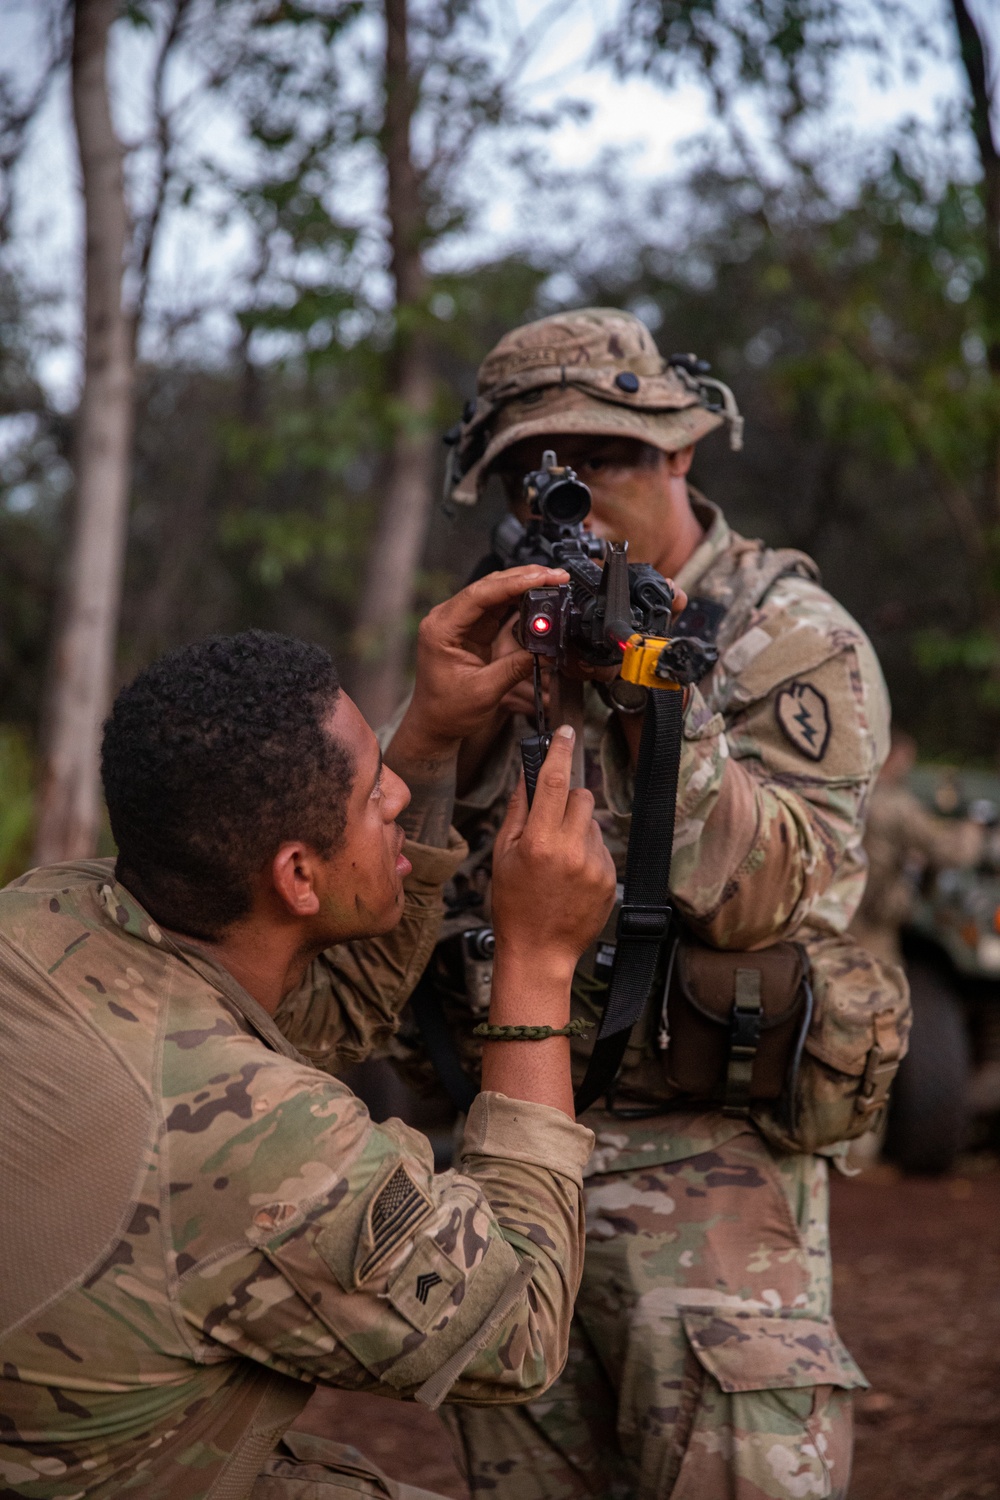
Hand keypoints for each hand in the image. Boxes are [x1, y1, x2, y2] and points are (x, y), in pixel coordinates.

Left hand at [392, 565, 568, 760]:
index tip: (542, 578)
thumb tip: (545, 650)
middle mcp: (447, 619)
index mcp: (441, 629)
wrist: (434, 725)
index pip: (480, 595)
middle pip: (489, 586)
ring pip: (495, 592)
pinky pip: (498, 606)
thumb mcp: (484, 691)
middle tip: (556, 576)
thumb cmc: (446, 711)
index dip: (513, 583)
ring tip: (553, 582)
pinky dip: (520, 600)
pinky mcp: (473, 629)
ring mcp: (461, 622)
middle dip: (524, 578)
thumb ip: (516, 667)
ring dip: (524, 585)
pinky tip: (539, 596)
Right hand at [490, 725, 616, 1015]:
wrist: (540, 951)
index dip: (559, 752)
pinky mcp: (610, 878)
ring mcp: (594, 864)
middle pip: (581, 796)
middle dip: (567, 799)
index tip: (566, 731)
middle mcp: (571, 849)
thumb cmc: (513, 905)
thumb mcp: (502, 856)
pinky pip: (601, 847)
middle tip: (550, 822)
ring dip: (577, 828)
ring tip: (558, 859)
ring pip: (592, 822)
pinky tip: (571, 876)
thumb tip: (526, 779)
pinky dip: (587, 852)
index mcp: (539, 841)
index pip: (553, 782)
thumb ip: (518, 813)